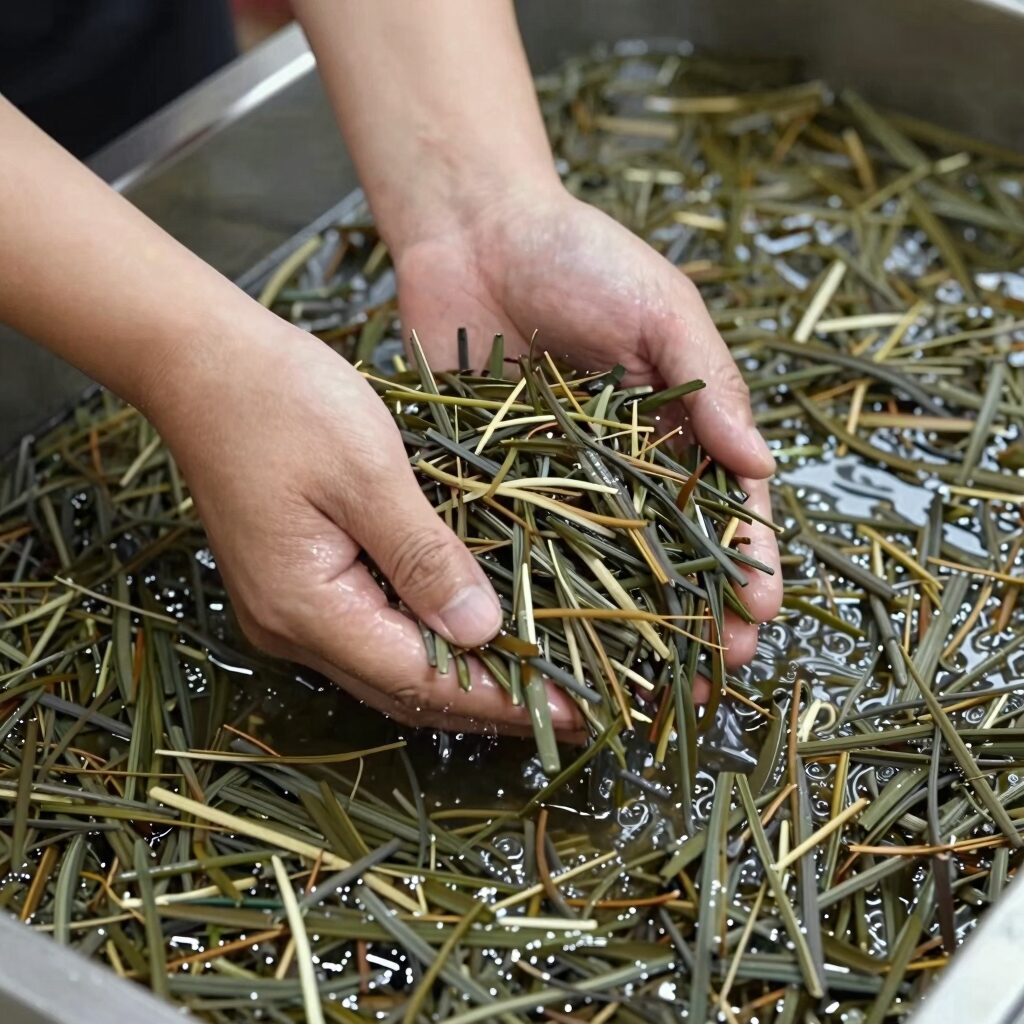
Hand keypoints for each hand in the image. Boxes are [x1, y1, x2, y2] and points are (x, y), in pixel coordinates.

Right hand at [154, 317, 584, 737]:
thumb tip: (482, 631)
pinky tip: (471, 640)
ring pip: (389, 671)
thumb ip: (425, 557)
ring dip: (463, 682)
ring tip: (537, 684)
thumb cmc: (281, 402)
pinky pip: (374, 637)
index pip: (423, 679)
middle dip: (492, 704)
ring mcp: (287, 612)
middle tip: (573, 709)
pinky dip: (428, 648)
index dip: (503, 699)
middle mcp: (292, 628)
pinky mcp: (295, 586)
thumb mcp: (368, 472)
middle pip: (407, 690)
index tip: (576, 711)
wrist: (200, 364)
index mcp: (307, 607)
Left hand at [394, 184, 782, 667]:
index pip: (725, 502)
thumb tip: (763, 465)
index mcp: (677, 421)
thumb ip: (710, 382)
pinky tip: (552, 632)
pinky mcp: (497, 477)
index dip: (747, 556)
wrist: (472, 229)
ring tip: (643, 670)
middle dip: (698, 607)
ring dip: (626, 616)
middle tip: (714, 664)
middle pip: (670, 548)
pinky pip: (523, 539)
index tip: (759, 608)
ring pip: (600, 561)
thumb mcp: (661, 306)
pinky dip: (539, 585)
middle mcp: (624, 460)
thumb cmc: (579, 253)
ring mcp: (560, 475)